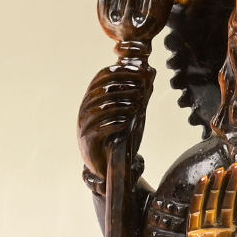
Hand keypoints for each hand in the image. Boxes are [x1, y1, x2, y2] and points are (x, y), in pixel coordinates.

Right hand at [77, 64, 152, 179]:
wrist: (105, 164)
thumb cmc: (116, 135)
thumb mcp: (128, 112)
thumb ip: (136, 94)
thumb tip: (151, 73)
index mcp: (94, 96)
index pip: (102, 76)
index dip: (120, 72)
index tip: (139, 73)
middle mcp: (86, 107)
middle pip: (101, 90)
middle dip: (122, 88)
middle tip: (141, 90)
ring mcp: (85, 123)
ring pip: (99, 108)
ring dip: (120, 105)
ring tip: (137, 106)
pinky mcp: (88, 140)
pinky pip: (99, 128)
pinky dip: (114, 123)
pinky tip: (126, 123)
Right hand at [186, 164, 236, 236]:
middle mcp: (225, 230)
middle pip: (229, 202)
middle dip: (233, 184)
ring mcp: (209, 230)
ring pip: (214, 203)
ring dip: (217, 187)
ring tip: (221, 171)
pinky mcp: (194, 234)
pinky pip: (196, 212)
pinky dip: (199, 197)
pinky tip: (203, 183)